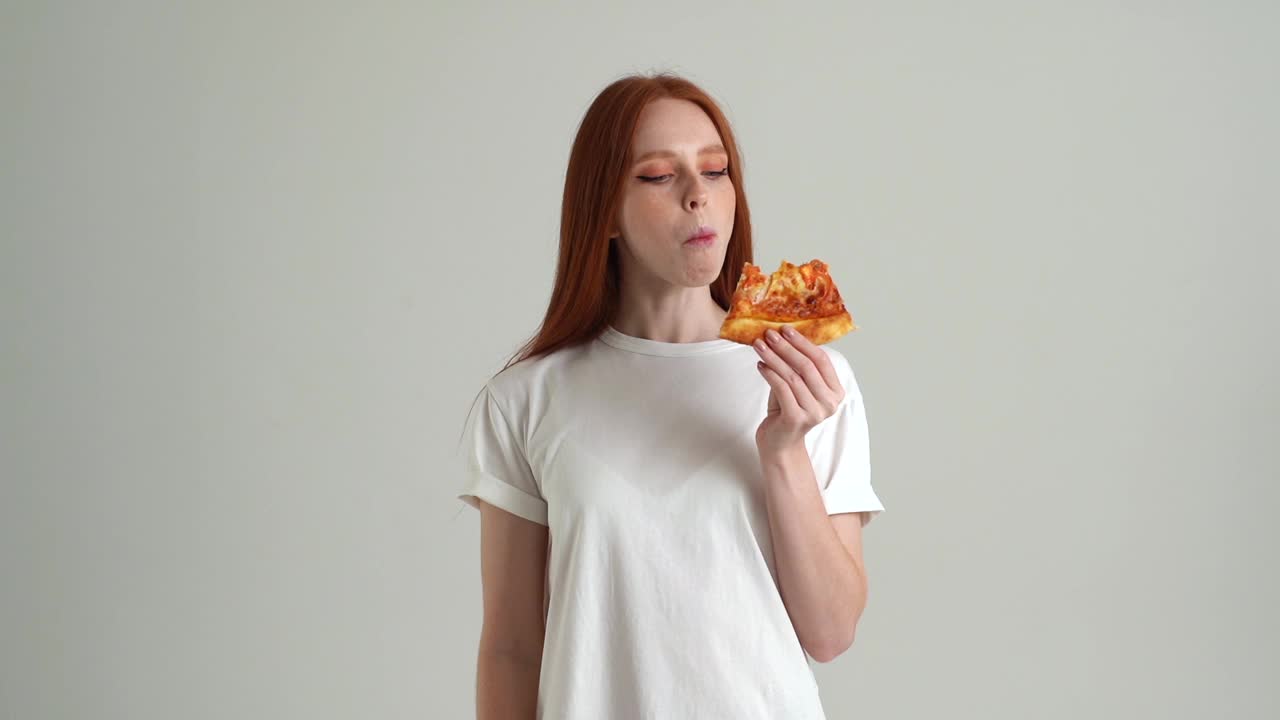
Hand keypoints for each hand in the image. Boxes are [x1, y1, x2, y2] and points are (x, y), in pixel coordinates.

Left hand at [752, 325, 845, 457]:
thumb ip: (797, 366)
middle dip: (786, 347)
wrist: (779, 443)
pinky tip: (760, 365)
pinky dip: (770, 374)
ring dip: (774, 358)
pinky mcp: (796, 419)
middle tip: (770, 333)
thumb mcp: (797, 385)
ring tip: (759, 346)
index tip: (786, 329)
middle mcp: (829, 403)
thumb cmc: (787, 410)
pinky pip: (782, 389)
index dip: (803, 342)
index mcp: (836, 392)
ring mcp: (814, 412)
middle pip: (807, 366)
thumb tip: (783, 335)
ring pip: (792, 376)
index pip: (822, 360)